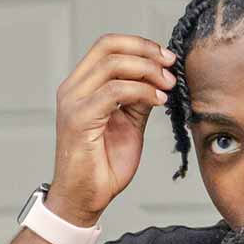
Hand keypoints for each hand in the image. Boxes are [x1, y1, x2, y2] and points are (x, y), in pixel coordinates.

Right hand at [47, 34, 175, 225]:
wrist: (84, 198)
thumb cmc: (102, 166)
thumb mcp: (129, 123)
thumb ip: (138, 98)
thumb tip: (159, 77)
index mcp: (80, 86)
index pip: (107, 46)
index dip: (140, 45)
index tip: (166, 58)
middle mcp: (72, 89)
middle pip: (109, 46)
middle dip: (146, 51)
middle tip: (170, 66)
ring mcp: (73, 102)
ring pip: (113, 65)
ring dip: (148, 71)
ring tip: (168, 85)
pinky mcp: (79, 118)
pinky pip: (115, 91)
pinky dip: (142, 91)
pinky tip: (159, 101)